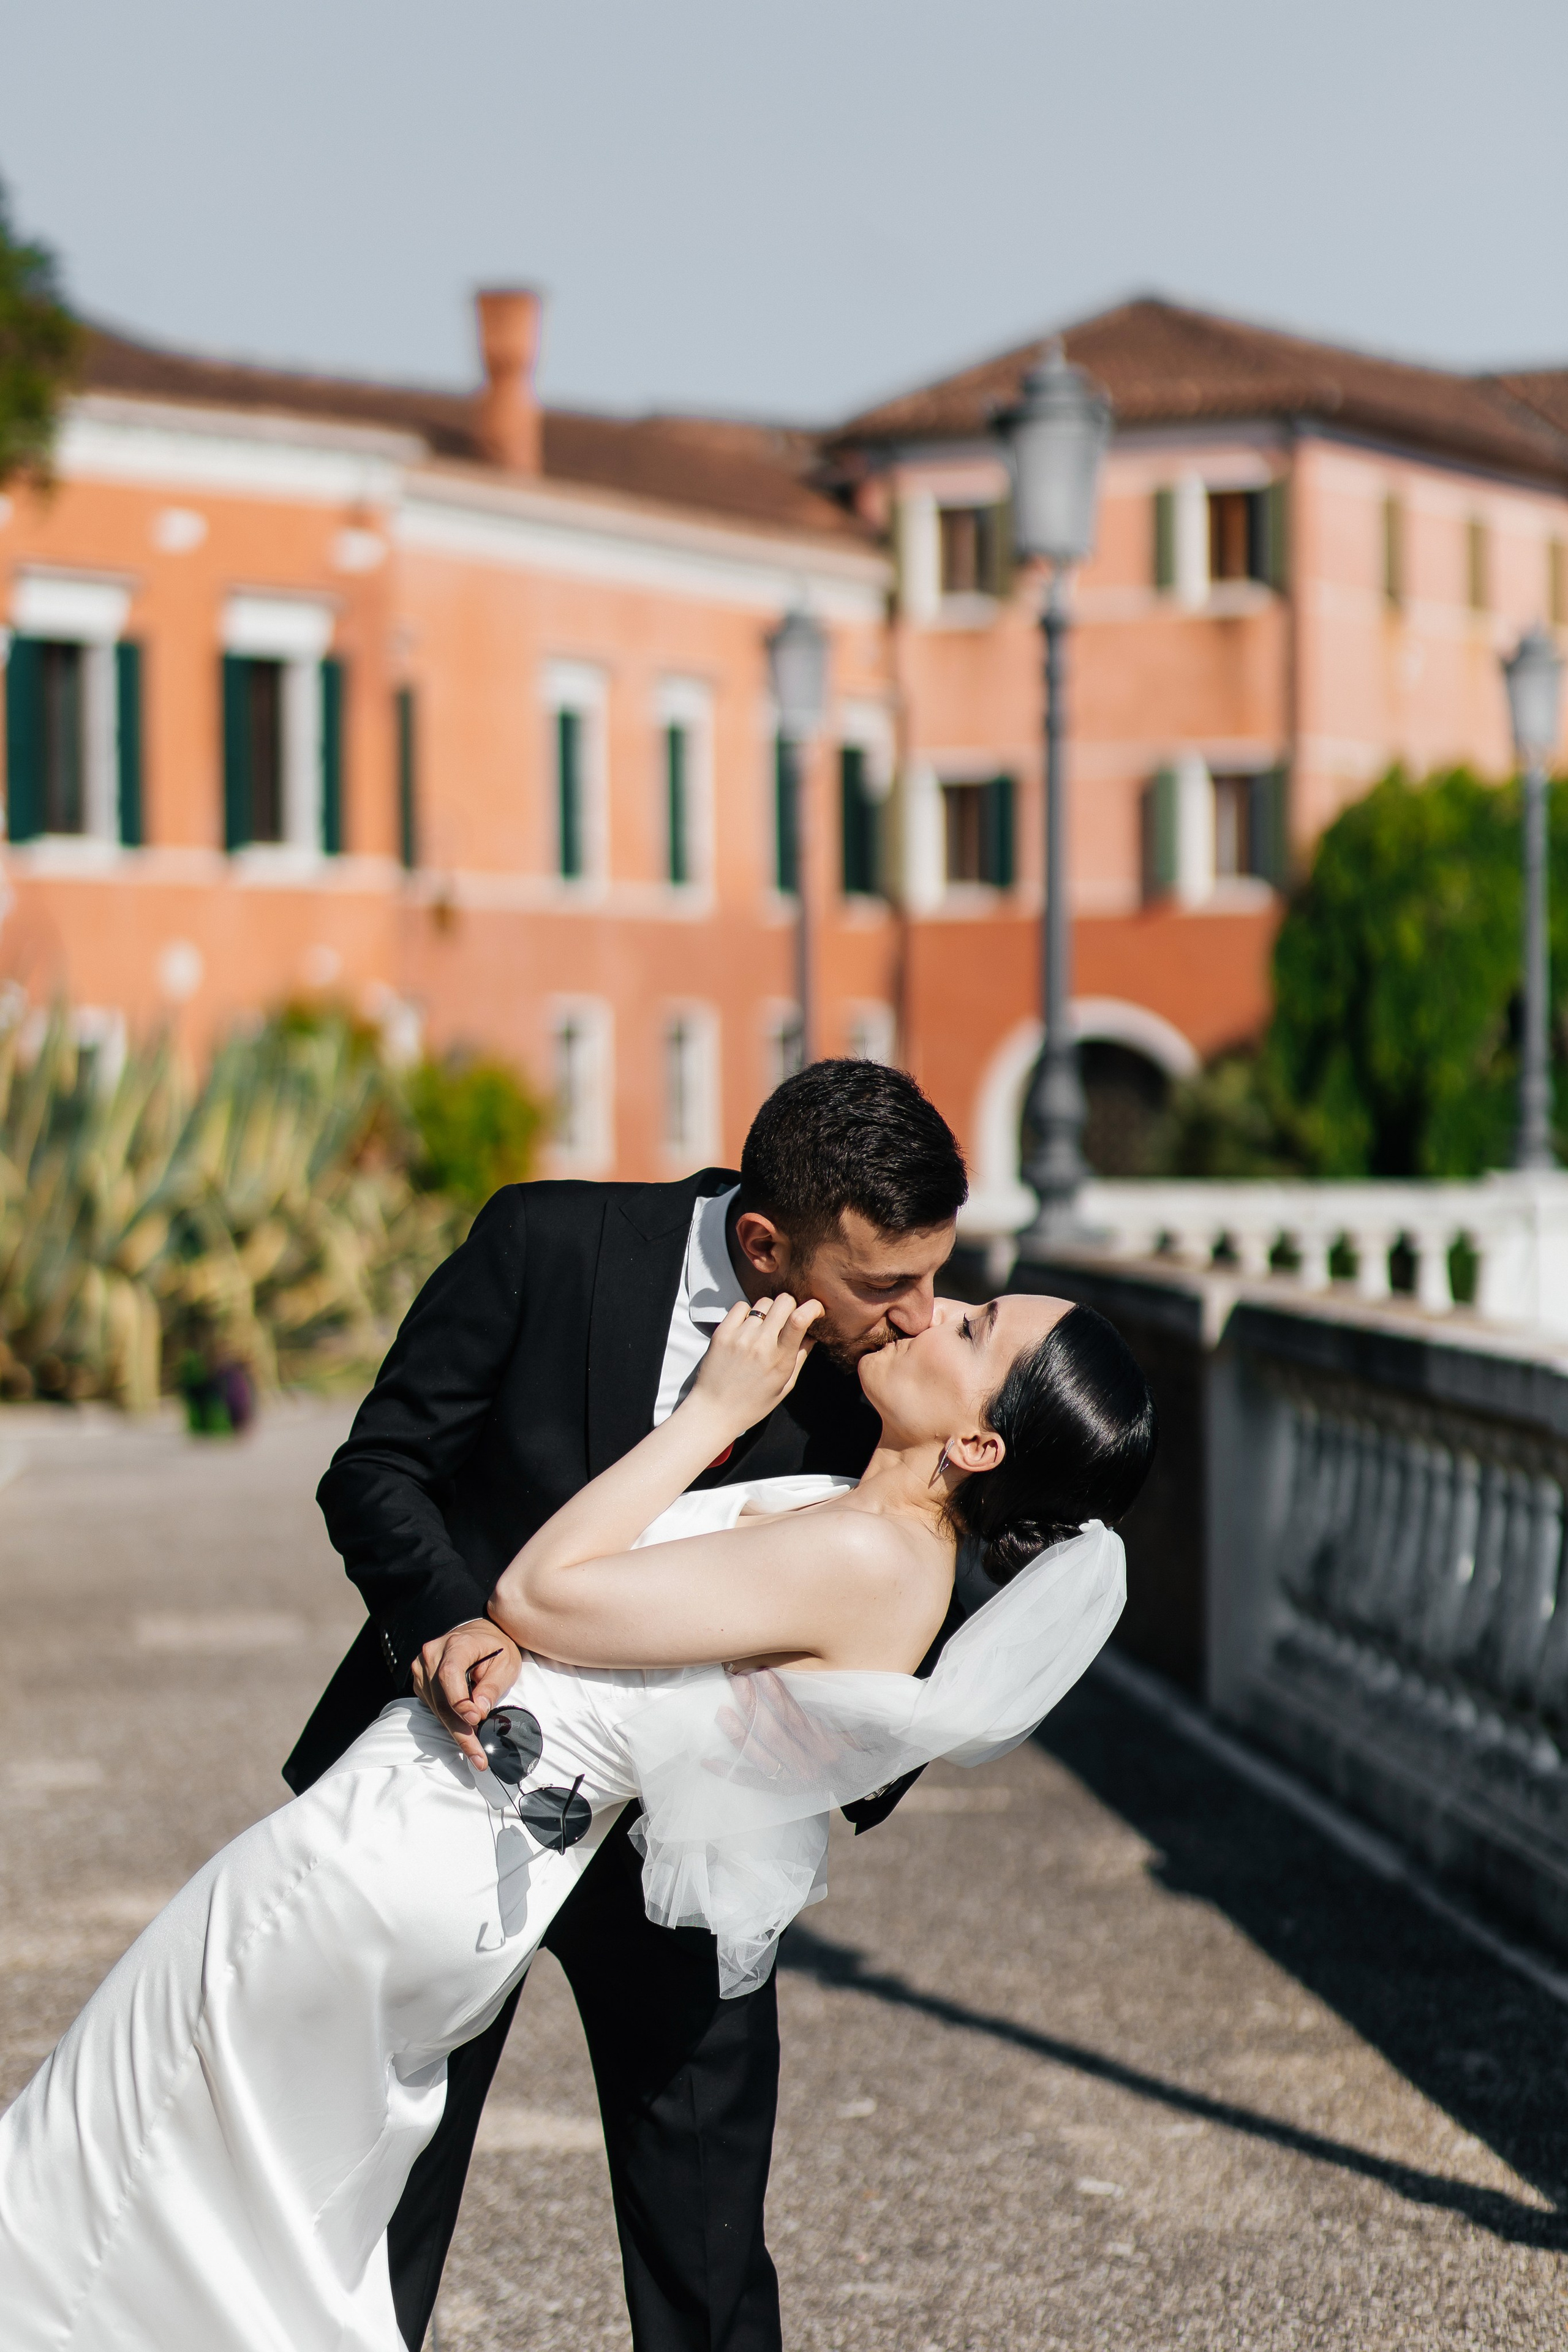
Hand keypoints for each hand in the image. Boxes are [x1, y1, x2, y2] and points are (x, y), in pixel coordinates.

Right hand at [410, 1618, 521, 1768]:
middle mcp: (432, 1655)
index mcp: (456, 1644)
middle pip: (442, 1698)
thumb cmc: (496, 1648)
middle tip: (479, 1756)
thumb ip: (492, 1685)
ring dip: (456, 1732)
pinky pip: (434, 1707)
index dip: (459, 1700)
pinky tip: (466, 1737)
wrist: (480, 1636)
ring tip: (476, 1753)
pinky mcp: (421, 1682)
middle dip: (461, 1730)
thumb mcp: (506, 1663)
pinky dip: (450, 1723)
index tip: (475, 1720)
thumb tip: (479, 1710)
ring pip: (437, 1708)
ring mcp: (422, 1669)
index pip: (449, 1674)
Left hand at [690, 1293, 823, 1435]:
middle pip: (784, 1301)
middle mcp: (761, 1344)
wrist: (713, 1411)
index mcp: (781, 1359)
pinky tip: (746, 1328)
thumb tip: (812, 1334)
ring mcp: (740, 1337)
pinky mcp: (722, 1333)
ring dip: (768, 1312)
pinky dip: (747, 1313)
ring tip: (763, 1329)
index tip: (815, 1310)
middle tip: (786, 1319)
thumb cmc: (752, 1403)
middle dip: (791, 1306)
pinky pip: (741, 1306)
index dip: (812, 1307)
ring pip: (763, 1303)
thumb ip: (800, 1357)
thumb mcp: (784, 1386)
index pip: (799, 1319)